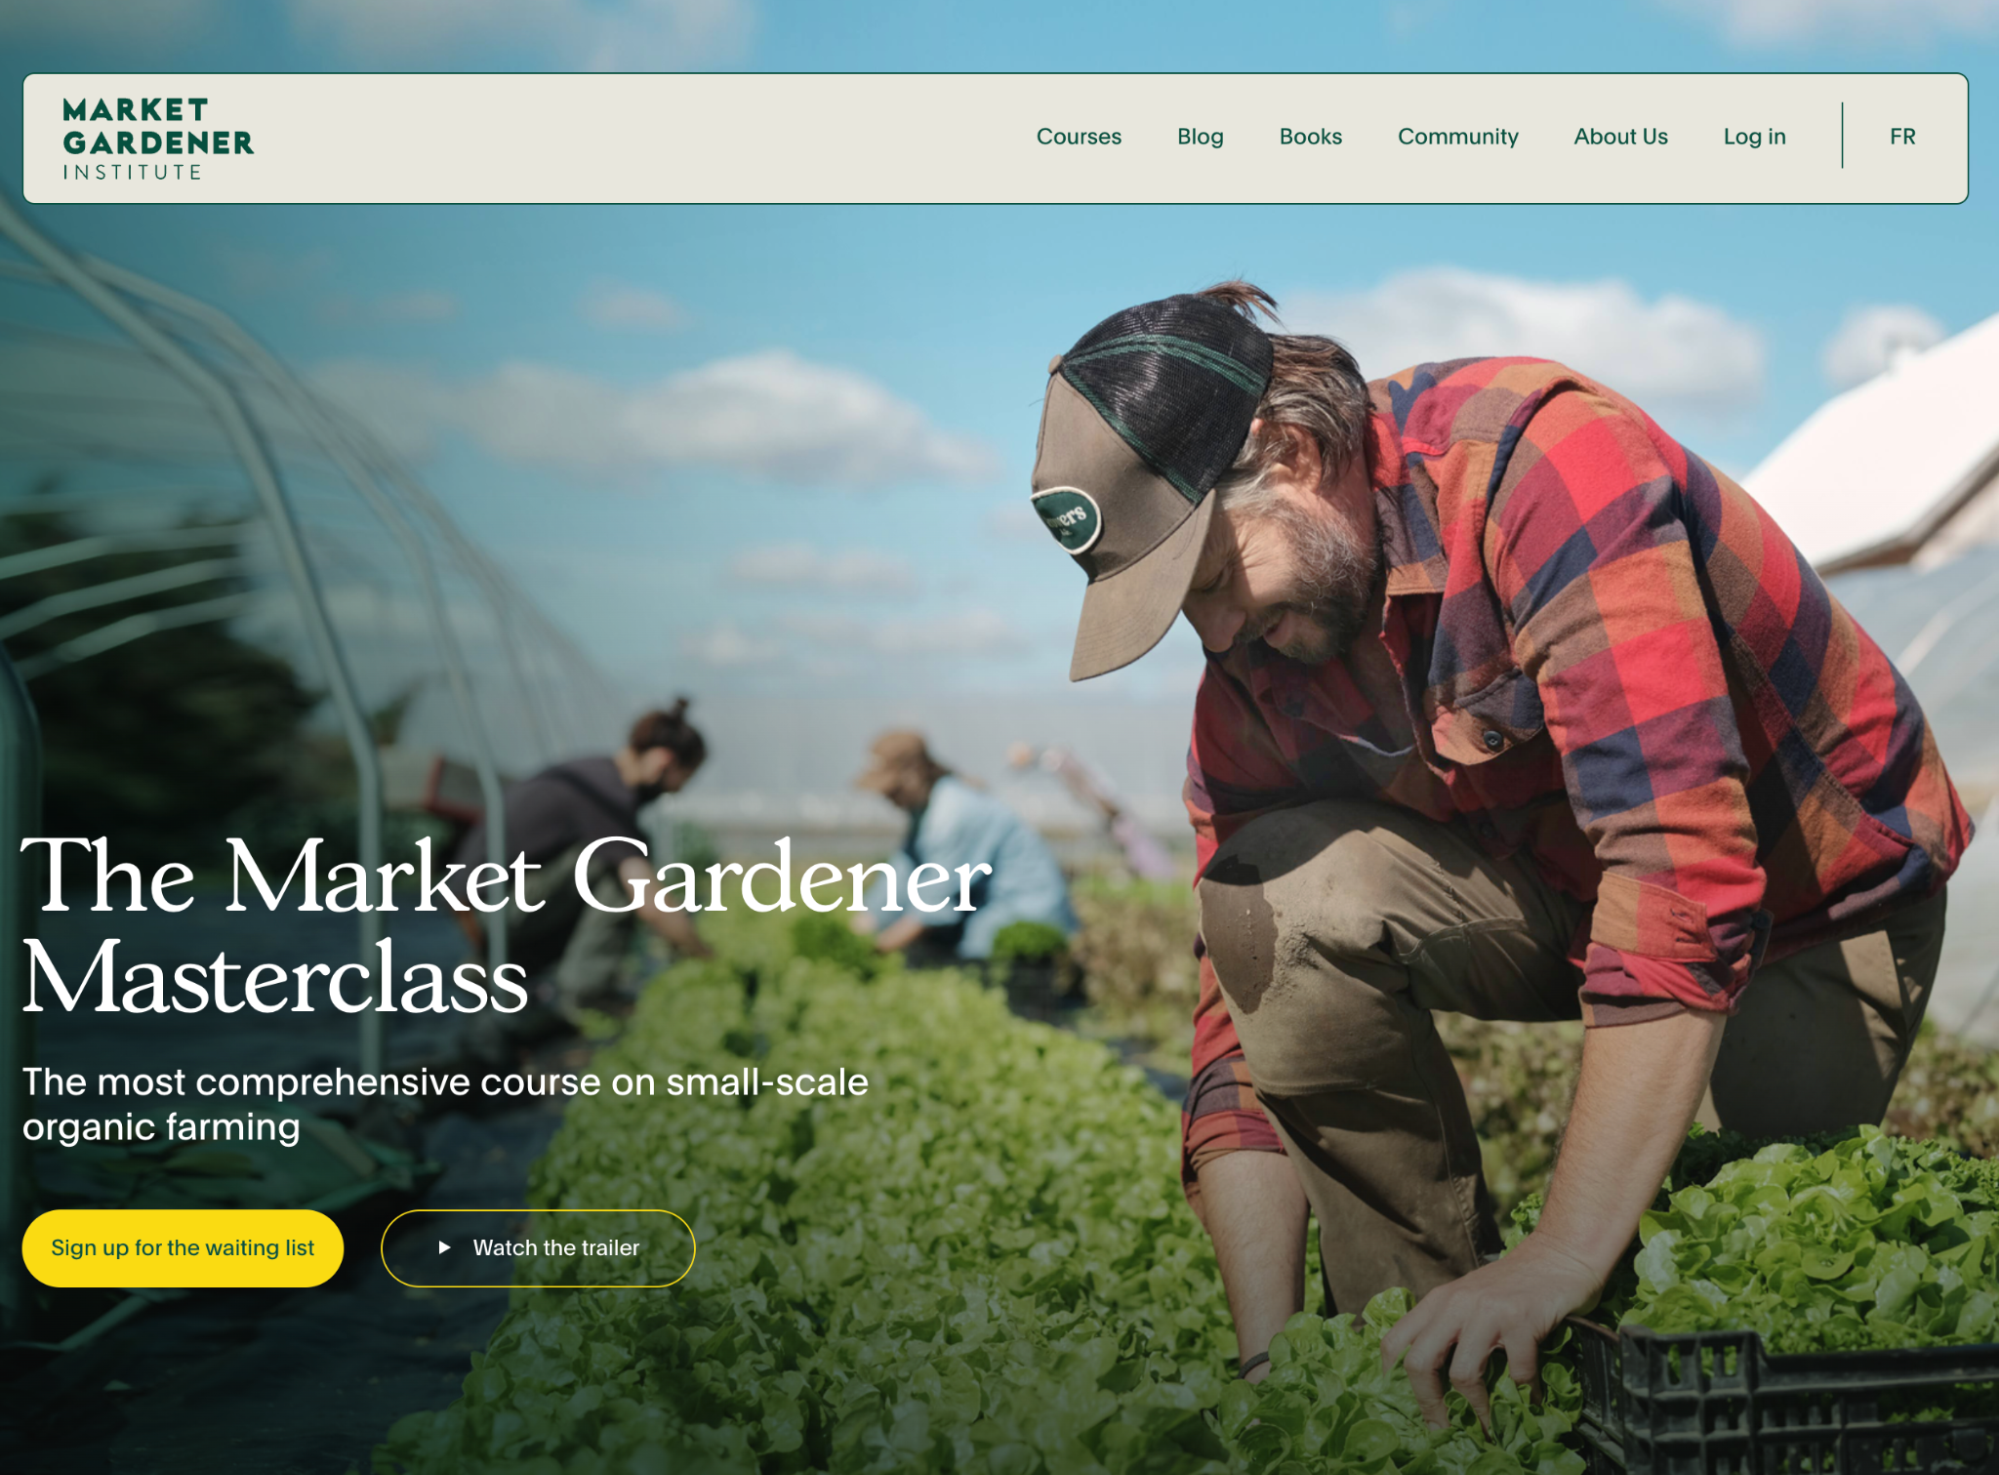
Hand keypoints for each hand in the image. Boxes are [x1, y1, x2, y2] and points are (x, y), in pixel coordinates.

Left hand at [1377, 1232, 1601, 1431]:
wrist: (1558, 1256)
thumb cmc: (1513, 1284)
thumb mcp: (1469, 1298)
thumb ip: (1450, 1327)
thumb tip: (1436, 1382)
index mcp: (1437, 1301)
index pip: (1395, 1340)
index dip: (1391, 1378)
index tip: (1404, 1406)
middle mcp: (1455, 1304)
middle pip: (1419, 1363)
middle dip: (1429, 1405)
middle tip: (1443, 1431)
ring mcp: (1488, 1312)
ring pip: (1463, 1374)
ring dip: (1476, 1409)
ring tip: (1487, 1428)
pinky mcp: (1522, 1321)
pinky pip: (1517, 1373)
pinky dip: (1523, 1396)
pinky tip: (1529, 1402)